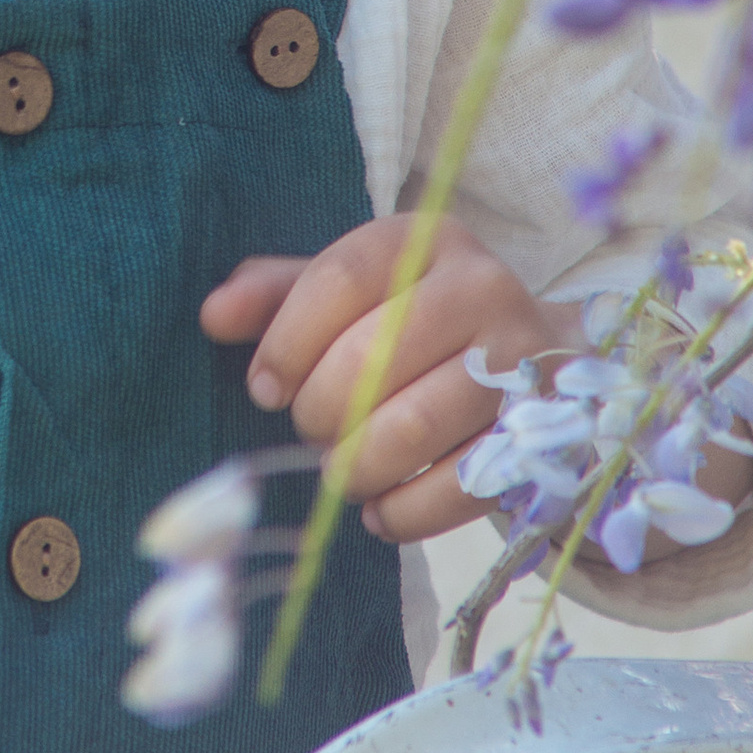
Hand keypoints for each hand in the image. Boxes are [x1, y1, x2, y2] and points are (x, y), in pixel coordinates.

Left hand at [200, 216, 567, 545]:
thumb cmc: (416, 322)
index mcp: (426, 239)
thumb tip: (213, 314)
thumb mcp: (352, 294)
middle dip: (321, 412)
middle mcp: (482, 287)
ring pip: (414, 426)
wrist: (534, 362)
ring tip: (342, 472)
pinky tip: (381, 511)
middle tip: (313, 432)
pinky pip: (459, 486)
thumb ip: (279, 296)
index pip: (341, 278)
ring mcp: (520, 361)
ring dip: (357, 465)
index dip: (287, 341)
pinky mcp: (538, 434)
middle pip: (372, 358)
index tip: (263, 387)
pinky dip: (405, 512)